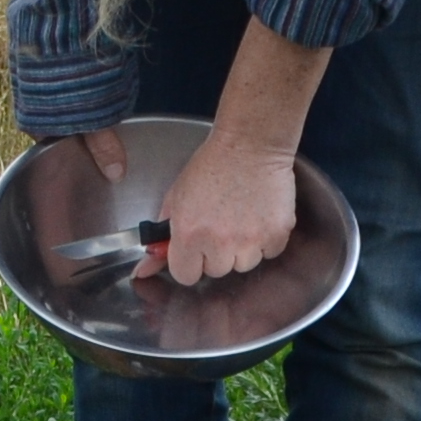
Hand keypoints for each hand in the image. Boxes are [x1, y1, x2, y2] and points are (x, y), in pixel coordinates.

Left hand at [158, 123, 299, 286]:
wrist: (249, 144)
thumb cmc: (211, 166)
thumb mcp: (176, 198)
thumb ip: (161, 236)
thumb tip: (143, 269)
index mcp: (189, 234)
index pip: (185, 276)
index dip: (189, 262)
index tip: (194, 250)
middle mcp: (220, 242)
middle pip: (216, 271)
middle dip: (216, 253)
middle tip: (220, 224)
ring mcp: (250, 240)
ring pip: (244, 264)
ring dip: (242, 248)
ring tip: (241, 217)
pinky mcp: (277, 234)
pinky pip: (269, 253)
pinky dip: (266, 239)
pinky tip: (259, 215)